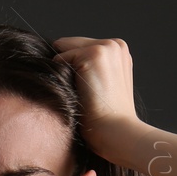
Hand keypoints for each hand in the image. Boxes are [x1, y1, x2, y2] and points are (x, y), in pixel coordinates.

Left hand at [51, 36, 142, 162]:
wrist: (116, 131)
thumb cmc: (107, 118)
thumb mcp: (104, 86)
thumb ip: (91, 69)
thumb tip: (58, 62)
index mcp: (119, 51)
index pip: (81, 47)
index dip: (74, 67)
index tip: (84, 90)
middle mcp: (115, 44)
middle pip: (70, 45)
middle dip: (67, 65)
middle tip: (82, 94)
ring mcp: (105, 47)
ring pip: (64, 51)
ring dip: (65, 72)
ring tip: (82, 94)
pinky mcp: (93, 53)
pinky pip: (60, 59)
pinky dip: (61, 76)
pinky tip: (79, 93)